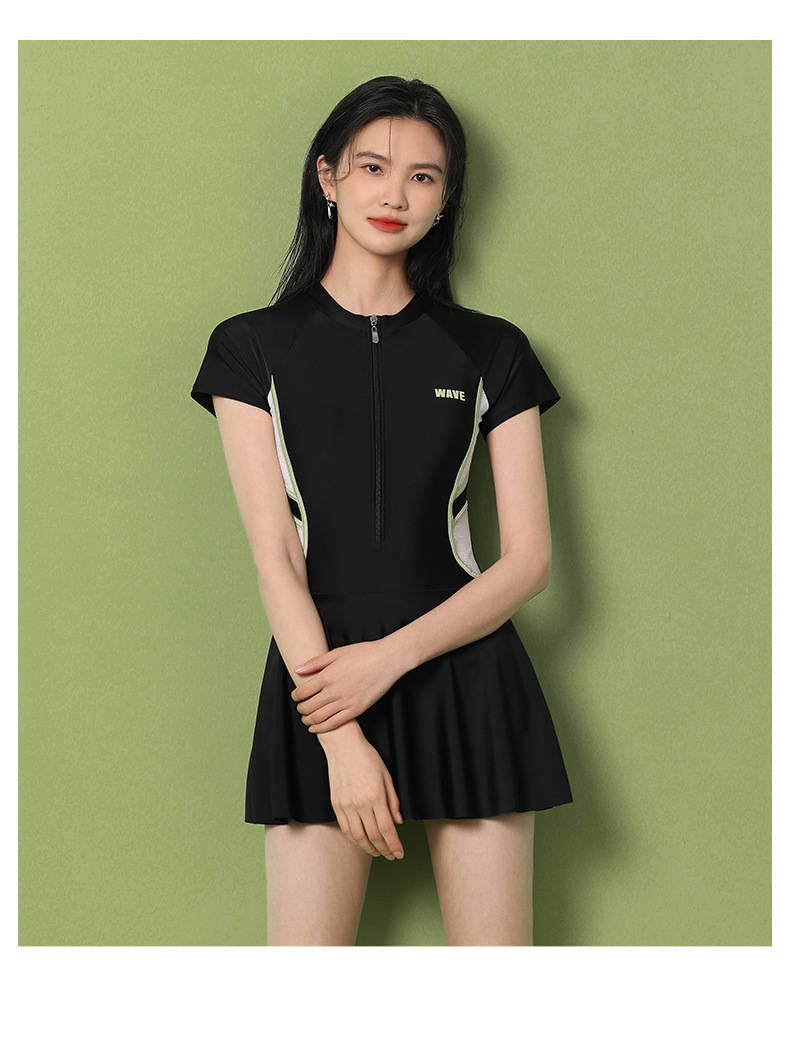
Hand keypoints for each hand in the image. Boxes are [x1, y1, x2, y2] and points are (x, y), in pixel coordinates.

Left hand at [291, 639, 404, 732]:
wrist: (387, 660)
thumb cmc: (364, 653)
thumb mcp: (337, 652)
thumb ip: (316, 662)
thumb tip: (298, 669)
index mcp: (327, 676)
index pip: (302, 692)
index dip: (295, 696)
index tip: (296, 696)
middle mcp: (334, 691)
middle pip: (308, 707)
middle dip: (300, 709)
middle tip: (300, 708)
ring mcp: (345, 702)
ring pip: (319, 717)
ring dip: (308, 720)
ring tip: (306, 718)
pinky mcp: (356, 710)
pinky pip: (334, 723)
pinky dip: (322, 728)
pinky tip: (316, 728)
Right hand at [323, 725, 404, 859]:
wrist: (343, 746)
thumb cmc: (367, 757)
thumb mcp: (387, 776)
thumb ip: (393, 801)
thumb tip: (398, 822)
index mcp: (375, 796)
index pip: (387, 829)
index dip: (394, 845)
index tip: (400, 853)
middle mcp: (360, 803)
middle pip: (374, 836)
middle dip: (385, 850)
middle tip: (391, 856)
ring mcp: (346, 805)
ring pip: (358, 837)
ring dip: (369, 849)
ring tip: (378, 853)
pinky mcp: (336, 804)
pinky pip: (345, 829)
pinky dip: (354, 840)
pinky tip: (362, 842)